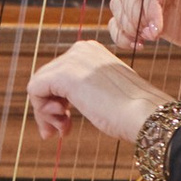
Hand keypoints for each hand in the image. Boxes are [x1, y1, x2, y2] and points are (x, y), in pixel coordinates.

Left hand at [26, 40, 166, 147]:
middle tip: (61, 131)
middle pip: (46, 78)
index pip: (58, 73)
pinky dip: (42, 112)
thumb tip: (56, 104)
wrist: (145, 115)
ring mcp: (72, 60)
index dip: (57, 101)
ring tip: (62, 129)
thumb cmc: (132, 111)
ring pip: (39, 85)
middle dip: (49, 108)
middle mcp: (81, 49)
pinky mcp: (64, 74)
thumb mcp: (105, 93)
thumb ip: (84, 91)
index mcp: (92, 51)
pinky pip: (35, 90)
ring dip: (46, 113)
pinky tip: (61, 125)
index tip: (65, 123)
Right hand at [107, 0, 180, 68]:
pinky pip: (119, 21)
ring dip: (126, 24)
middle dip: (136, 16)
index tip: (157, 29)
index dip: (150, 6)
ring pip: (120, 4)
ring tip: (144, 40)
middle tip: (152, 36)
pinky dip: (120, 33)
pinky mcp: (143, 16)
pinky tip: (136, 44)